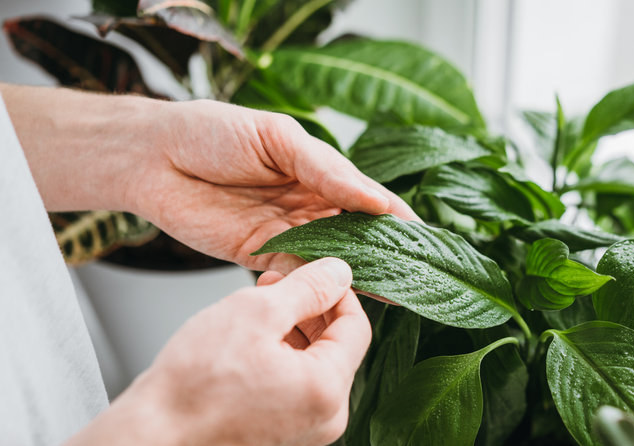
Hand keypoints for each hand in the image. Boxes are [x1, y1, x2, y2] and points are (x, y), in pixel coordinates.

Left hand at [0, 85, 416, 272]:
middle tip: (412, 278)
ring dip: (354, 276)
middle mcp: (310, 205)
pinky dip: (312, 286)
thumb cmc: (213, 131)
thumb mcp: (278, 138)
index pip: (370, 200)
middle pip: (356, 236)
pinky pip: (294, 275)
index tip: (423, 242)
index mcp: (320, 172)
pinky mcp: (259, 258)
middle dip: (383, 255)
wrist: (154, 158)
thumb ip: (327, 171)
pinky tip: (333, 296)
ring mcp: (287, 233)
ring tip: (385, 294)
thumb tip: (378, 199)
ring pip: (331, 260)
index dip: (397, 219)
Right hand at [66, 258, 370, 445]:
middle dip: (310, 308)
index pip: (357, 327)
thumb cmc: (192, 386)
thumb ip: (307, 288)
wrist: (149, 439)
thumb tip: (339, 272)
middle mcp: (325, 418)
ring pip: (312, 364)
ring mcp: (304, 431)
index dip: (337, 291)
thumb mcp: (256, 312)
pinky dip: (280, 357)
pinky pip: (294, 385)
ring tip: (257, 306)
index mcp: (327, 390)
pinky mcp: (281, 435)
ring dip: (292, 329)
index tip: (315, 271)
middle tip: (277, 281)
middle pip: (335, 346)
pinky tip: (249, 339)